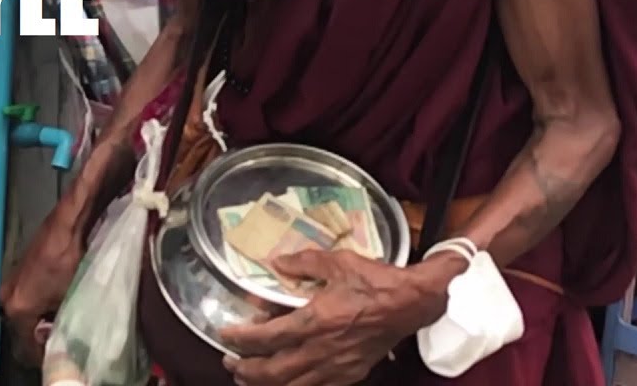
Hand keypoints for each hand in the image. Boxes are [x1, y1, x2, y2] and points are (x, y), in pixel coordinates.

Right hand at [0, 203, 85, 364]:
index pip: (25, 343)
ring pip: (26, 311)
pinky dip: (40, 301)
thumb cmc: (71, 259)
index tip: (55, 354)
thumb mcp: (70, 297)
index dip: (42, 352)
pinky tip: (58, 299)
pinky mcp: (19, 269)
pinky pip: (28, 296)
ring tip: (61, 318)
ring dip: (40, 317)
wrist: (68, 223)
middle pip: (22, 327)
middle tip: (62, 337)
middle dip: (41, 333)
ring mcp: (11, 281)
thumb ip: (61, 323)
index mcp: (17, 306)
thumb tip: (57, 338)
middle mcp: (7, 295)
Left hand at [218, 250, 464, 385]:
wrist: (411, 303)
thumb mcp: (338, 261)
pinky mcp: (349, 375)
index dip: (241, 339)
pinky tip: (288, 383)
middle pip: (272, 372)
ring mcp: (335, 367)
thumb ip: (304, 262)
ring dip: (264, 385)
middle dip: (245, 370)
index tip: (225, 334)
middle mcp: (321, 350)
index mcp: (315, 321)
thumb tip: (277, 263)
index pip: (267, 337)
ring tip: (248, 379)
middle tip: (229, 363)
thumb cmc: (376, 281)